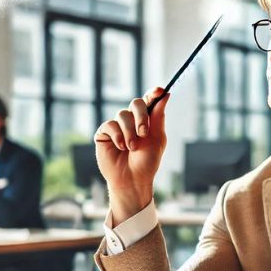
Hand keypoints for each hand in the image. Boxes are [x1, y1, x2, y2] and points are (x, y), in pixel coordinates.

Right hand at [95, 87, 169, 224]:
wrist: (132, 179)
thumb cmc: (146, 162)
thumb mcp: (157, 139)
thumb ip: (158, 117)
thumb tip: (166, 95)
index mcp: (146, 120)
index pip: (149, 100)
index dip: (153, 93)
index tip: (159, 90)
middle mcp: (132, 120)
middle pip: (135, 103)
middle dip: (141, 116)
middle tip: (143, 133)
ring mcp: (117, 126)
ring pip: (122, 114)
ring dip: (129, 132)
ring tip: (131, 148)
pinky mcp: (104, 133)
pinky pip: (110, 125)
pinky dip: (117, 136)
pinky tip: (121, 147)